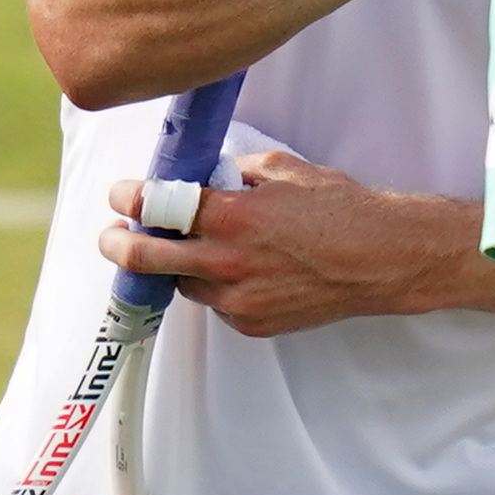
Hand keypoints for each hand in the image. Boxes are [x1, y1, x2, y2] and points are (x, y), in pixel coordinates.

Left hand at [101, 152, 494, 334]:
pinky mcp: (253, 324)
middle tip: (111, 235)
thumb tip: (209, 175)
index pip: (156, 206)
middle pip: (145, 257)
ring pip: (181, 284)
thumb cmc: (342, 210)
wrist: (383, 259)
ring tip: (174, 250)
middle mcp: (227, 262)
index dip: (128, 198)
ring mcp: (238, 300)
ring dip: (172, 266)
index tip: (121, 195)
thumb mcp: (283, 171)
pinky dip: (214, 286)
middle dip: (118, 243)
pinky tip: (233, 270)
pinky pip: (216, 304)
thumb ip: (235, 173)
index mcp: (232, 216)